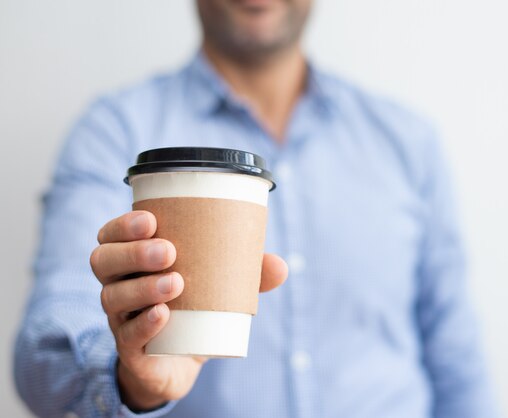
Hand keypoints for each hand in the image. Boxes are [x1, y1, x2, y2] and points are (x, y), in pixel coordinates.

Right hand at [90, 210, 287, 410]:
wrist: (179, 362)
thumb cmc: (194, 308)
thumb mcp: (219, 287)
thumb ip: (249, 274)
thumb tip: (281, 265)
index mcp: (132, 261)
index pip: (111, 235)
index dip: (123, 225)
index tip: (152, 219)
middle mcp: (118, 285)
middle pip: (103, 261)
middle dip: (133, 252)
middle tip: (169, 251)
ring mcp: (120, 319)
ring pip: (113, 298)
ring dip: (142, 287)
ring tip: (176, 282)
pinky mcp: (131, 350)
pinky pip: (127, 336)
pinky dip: (144, 325)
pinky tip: (162, 315)